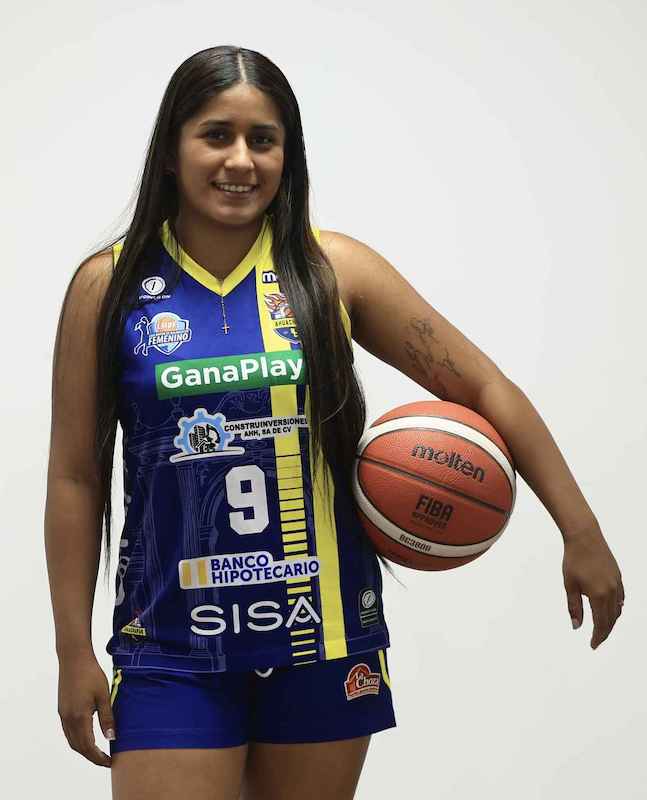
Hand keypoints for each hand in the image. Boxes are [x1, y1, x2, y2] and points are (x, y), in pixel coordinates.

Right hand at [57, 653, 115, 766]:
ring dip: (83, 749)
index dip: (98, 757)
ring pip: (71, 740)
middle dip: (91, 756)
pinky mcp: (62, 709)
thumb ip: (107, 718)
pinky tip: (87, 735)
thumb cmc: (91, 674)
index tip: (109, 762)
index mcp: (79, 717)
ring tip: (98, 751)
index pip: (87, 746)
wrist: (74, 658)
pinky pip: (68, 731)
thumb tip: (111, 738)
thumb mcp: (104, 695)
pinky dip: (77, 739)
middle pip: (78, 747)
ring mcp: (63, 714)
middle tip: (105, 760)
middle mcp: (68, 719)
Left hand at [562, 521, 624, 649]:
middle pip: (611, 619)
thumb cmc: (574, 559)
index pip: (601, 623)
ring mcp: (617, 583)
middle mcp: (612, 591)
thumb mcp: (570, 585)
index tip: (593, 646)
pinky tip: (611, 610)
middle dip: (605, 632)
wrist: (585, 536)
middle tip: (596, 640)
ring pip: (617, 609)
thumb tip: (576, 626)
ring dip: (611, 621)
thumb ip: (574, 607)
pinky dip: (616, 607)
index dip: (598, 637)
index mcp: (599, 595)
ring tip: (602, 628)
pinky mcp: (618, 576)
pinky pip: (620, 598)